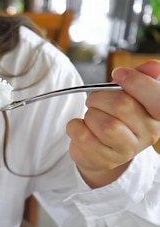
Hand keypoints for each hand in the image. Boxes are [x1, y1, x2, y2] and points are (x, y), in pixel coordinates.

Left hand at [67, 60, 159, 187]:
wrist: (100, 148)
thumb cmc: (116, 116)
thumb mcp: (130, 94)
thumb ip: (141, 77)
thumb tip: (152, 66)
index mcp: (158, 115)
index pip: (158, 98)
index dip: (137, 82)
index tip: (118, 74)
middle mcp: (148, 134)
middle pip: (123, 106)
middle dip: (100, 97)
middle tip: (94, 100)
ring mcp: (126, 150)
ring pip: (104, 125)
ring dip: (90, 114)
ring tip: (91, 117)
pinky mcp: (104, 160)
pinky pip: (83, 136)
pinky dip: (75, 126)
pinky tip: (81, 128)